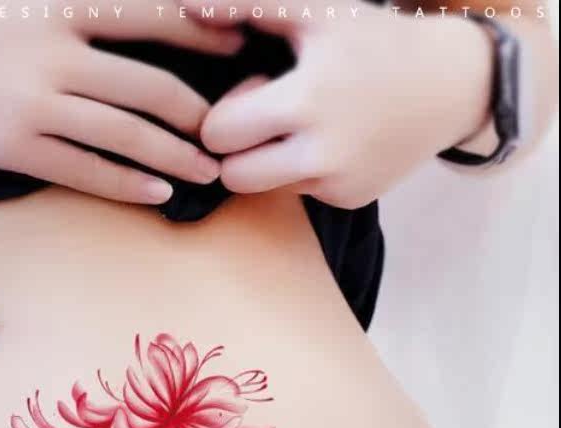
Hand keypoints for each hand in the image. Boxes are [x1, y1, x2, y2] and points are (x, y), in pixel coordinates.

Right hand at [0, 0, 243, 204]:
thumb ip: (64, 0)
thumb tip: (112, 6)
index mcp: (58, 4)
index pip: (151, 14)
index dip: (201, 31)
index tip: (237, 44)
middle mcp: (56, 54)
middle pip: (150, 86)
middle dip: (198, 109)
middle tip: (231, 126)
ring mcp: (37, 106)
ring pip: (126, 134)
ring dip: (175, 155)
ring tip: (208, 170)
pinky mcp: (16, 148)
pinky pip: (85, 170)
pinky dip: (126, 183)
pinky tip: (157, 193)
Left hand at [196, 2, 492, 207]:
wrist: (452, 82)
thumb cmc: (372, 39)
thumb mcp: (314, 11)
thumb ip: (246, 6)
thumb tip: (183, 7)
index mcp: (308, 101)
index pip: (218, 134)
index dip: (226, 112)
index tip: (256, 89)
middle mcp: (323, 154)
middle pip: (232, 175)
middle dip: (237, 148)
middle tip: (270, 116)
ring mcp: (337, 183)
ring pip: (263, 188)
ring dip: (269, 161)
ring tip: (303, 126)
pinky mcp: (350, 199)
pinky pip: (299, 193)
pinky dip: (305, 170)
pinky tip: (334, 141)